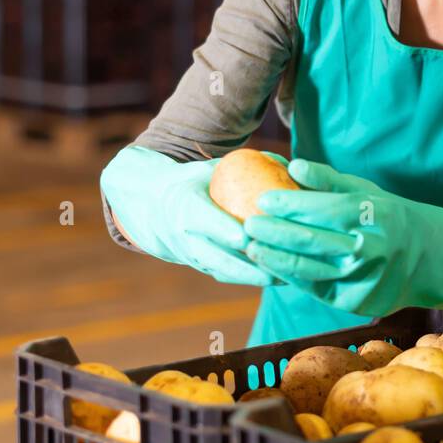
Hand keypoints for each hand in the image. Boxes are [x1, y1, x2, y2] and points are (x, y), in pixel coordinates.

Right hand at [100, 146, 274, 286]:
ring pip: (222, 271)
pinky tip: (280, 279)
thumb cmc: (192, 181)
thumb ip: (246, 165)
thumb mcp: (209, 168)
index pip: (204, 220)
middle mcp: (185, 235)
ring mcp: (191, 255)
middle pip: (215, 257)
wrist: (153, 207)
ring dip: (252, 278)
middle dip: (244, 267)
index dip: (224, 230)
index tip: (247, 237)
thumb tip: (289, 163)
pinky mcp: (200, 265)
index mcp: (186, 206)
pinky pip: (225, 274)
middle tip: (274, 270)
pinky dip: (249, 279)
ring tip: (286, 279)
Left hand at [243, 158, 442, 318]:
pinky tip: (272, 266)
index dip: (289, 204)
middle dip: (274, 233)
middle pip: (311, 242)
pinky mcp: (357, 304)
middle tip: (247, 225)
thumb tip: (290, 165)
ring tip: (251, 248)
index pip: (322, 209)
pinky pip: (316, 289)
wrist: (431, 260)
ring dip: (274, 260)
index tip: (262, 199)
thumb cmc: (391, 218)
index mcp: (374, 216)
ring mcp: (364, 280)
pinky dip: (292, 277)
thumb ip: (328, 180)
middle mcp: (371, 250)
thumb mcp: (368, 192)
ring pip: (308, 271)